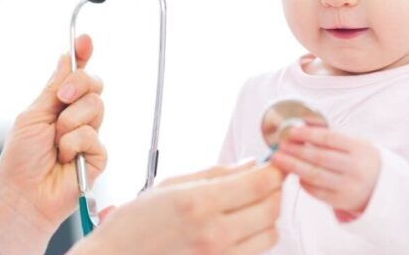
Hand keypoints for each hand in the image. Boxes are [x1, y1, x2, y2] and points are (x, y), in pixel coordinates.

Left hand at [0, 35, 106, 252]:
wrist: (23, 196)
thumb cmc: (20, 160)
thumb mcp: (33, 115)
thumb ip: (54, 87)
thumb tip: (65, 58)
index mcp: (58, 105)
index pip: (76, 75)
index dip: (83, 55)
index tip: (85, 40)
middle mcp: (76, 117)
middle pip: (93, 85)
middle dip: (77, 86)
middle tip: (60, 101)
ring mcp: (88, 136)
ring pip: (96, 107)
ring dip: (70, 123)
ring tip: (55, 143)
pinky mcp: (98, 156)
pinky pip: (94, 136)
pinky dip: (75, 145)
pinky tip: (65, 159)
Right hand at [70, 162, 284, 254]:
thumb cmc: (134, 225)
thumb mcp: (170, 186)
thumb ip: (216, 173)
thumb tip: (250, 164)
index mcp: (199, 203)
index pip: (260, 184)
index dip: (274, 170)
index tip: (274, 164)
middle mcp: (214, 234)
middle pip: (271, 209)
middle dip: (272, 191)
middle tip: (261, 183)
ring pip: (270, 235)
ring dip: (265, 218)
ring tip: (245, 208)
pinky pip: (254, 254)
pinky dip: (253, 239)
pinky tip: (235, 229)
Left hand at [270, 126, 379, 215]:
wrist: (384, 189)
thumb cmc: (363, 161)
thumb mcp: (356, 145)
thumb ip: (332, 138)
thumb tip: (301, 129)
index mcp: (359, 149)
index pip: (329, 138)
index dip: (307, 134)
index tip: (291, 132)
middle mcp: (354, 168)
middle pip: (319, 158)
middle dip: (295, 151)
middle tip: (280, 146)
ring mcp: (348, 186)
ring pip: (314, 175)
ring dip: (293, 166)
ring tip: (278, 159)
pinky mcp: (341, 201)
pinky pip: (316, 191)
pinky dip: (302, 182)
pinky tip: (295, 174)